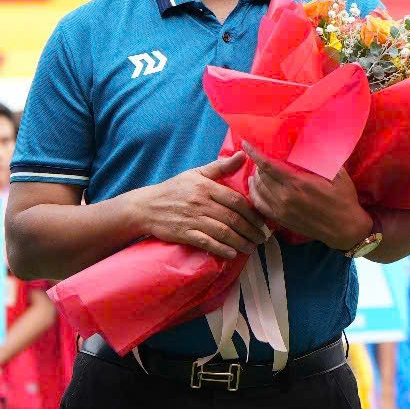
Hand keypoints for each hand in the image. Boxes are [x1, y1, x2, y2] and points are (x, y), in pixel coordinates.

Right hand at [135, 154, 269, 259]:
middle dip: (251, 230)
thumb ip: (220, 166)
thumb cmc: (175, 189)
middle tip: (262, 238)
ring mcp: (192, 219)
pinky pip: (206, 243)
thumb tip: (243, 155)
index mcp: (205, 187)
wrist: (146, 206)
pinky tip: (232, 254)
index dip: (252, 213)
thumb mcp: (196, 173)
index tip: (263, 222)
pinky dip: (221, 249)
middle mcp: (200, 203)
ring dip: (240, 242)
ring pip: (222, 232)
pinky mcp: (184, 233)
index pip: (236, 200)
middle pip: (232, 218)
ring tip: (251, 247)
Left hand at [245, 149, 374, 251]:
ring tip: (258, 170)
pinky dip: (254, 194)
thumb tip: (311, 142)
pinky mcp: (281, 220)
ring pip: (258, 190)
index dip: (254, 153)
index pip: (268, 165)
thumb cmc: (343, 199)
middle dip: (257, 164)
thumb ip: (322, 159)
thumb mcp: (337, 174)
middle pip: (261, 176)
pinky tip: (255, 187)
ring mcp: (281, 210)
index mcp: (297, 183)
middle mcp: (285, 197)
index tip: (246, 143)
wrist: (345, 229)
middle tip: (261, 157)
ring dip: (255, 178)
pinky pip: (259, 205)